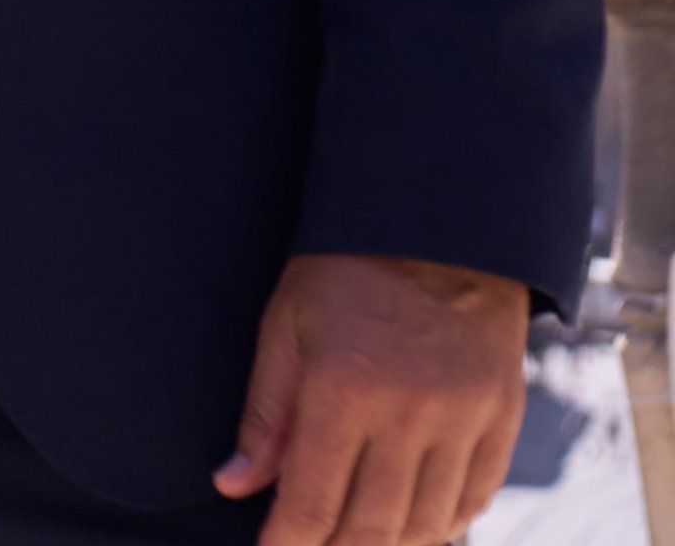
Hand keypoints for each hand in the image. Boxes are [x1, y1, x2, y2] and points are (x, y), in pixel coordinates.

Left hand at [214, 252, 527, 544]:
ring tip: (356, 542)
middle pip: (373, 526)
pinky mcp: (504, 417)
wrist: (439, 226)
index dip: (288, 542)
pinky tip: (414, 525)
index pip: (312, 501)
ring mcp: (464, 419)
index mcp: (344, 389)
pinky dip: (443, 522)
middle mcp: (410, 413)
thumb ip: (264, 415)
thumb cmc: (344, 271)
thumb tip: (234, 486)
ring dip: (391, 545)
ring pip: (428, 523)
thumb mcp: (285, 327)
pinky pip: (475, 497)